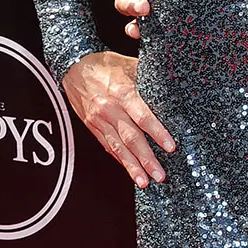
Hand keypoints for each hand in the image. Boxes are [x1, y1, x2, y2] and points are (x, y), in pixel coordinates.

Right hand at [61, 50, 174, 190]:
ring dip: (132, 167)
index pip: (142, 116)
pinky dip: (120, 160)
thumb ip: (149, 78)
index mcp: (122, 92)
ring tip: (144, 182)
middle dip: (146, 159)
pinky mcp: (93, 127)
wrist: (73, 66)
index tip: (170, 147)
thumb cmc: (105, 65)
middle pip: (131, 138)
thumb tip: (174, 84)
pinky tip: (130, 171)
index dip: (157, 132)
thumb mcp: (129, 64)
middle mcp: (110, 109)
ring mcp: (99, 120)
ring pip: (118, 147)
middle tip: (160, 175)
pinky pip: (108, 146)